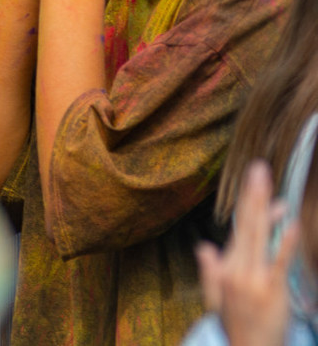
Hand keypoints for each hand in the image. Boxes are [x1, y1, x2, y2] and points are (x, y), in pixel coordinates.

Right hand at [196, 161, 297, 345]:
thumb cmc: (235, 326)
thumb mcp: (215, 298)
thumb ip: (211, 271)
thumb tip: (204, 247)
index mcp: (227, 266)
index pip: (241, 228)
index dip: (249, 204)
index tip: (256, 181)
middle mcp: (238, 267)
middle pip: (248, 224)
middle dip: (253, 195)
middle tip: (259, 168)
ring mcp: (254, 277)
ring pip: (261, 237)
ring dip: (266, 210)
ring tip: (273, 189)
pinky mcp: (272, 290)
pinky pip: (279, 261)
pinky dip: (284, 242)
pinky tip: (290, 224)